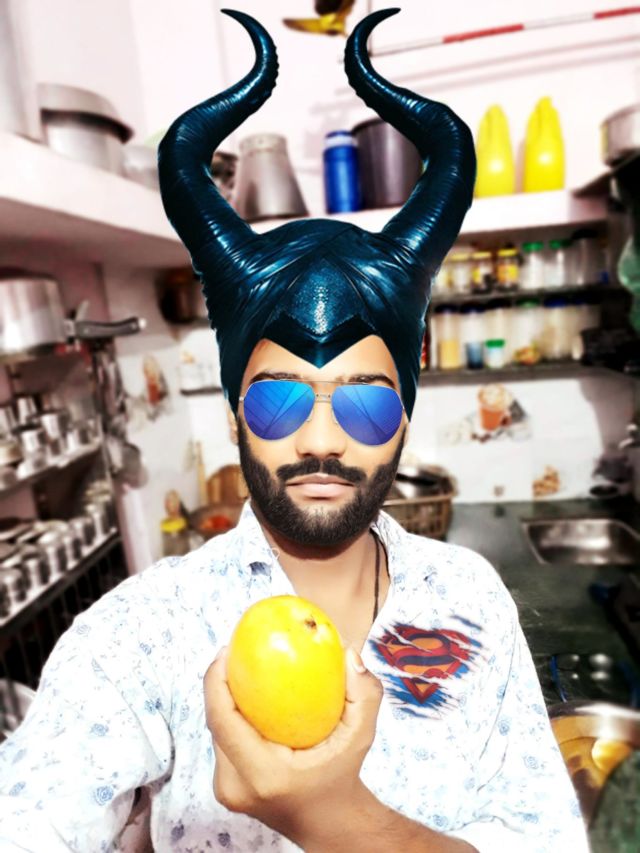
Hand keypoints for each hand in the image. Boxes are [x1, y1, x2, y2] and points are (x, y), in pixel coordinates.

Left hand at [203, 645, 382, 845]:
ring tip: (238, 667)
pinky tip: (244, 694)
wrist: (330, 825)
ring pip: (216, 732)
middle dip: (219, 683)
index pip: (223, 720)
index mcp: (263, 774)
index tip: (227, 650)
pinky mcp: (226, 790)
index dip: (216, 681)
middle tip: (235, 651)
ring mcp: (227, 791)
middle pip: (215, 723)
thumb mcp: (361, 736)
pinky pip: (223, 742)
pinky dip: (230, 717)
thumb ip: (364, 694)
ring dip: (223, 699)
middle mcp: (237, 786)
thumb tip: (348, 653)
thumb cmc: (343, 778)